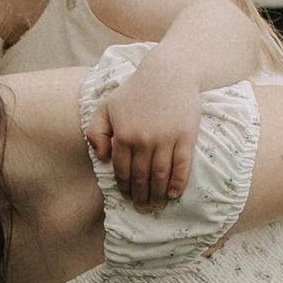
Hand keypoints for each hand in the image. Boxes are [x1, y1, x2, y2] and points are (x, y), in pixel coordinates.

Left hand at [88, 78, 198, 211]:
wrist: (169, 73)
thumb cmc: (136, 91)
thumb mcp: (107, 106)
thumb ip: (96, 131)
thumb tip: (102, 157)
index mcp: (124, 135)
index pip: (122, 171)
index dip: (125, 188)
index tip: (128, 198)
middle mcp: (143, 140)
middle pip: (141, 178)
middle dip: (141, 197)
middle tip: (143, 209)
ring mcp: (166, 139)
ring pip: (160, 176)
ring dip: (158, 195)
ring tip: (157, 206)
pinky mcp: (186, 137)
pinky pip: (182, 167)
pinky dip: (178, 183)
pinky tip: (174, 193)